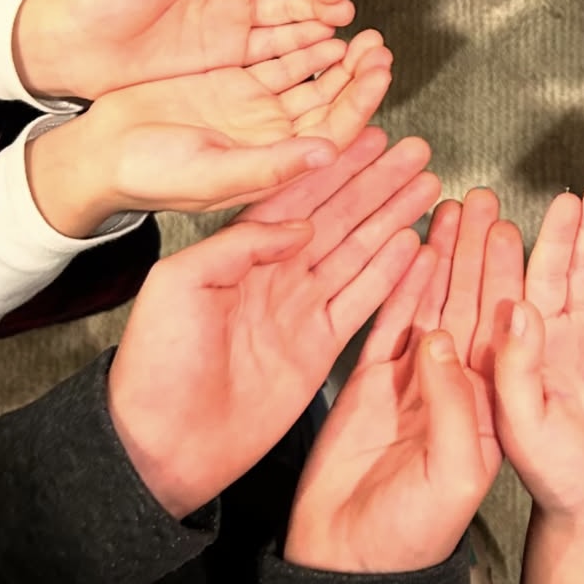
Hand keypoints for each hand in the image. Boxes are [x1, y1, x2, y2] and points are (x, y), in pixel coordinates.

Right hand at [26, 33, 392, 236]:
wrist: (98, 153)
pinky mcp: (235, 83)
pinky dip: (301, 43)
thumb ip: (271, 166)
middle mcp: (272, 136)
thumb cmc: (148, 175)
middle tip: (377, 43)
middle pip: (331, 101)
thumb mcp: (212, 173)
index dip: (362, 99)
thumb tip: (329, 154)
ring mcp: (255, 109)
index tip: (381, 68)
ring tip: (358, 29)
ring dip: (336, 56)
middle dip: (358, 73)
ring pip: (311, 78)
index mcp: (275, 163)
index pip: (335, 130)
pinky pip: (280, 60)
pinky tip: (320, 26)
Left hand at [107, 128, 438, 517]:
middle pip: (342, 216)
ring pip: (362, 251)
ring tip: (429, 187)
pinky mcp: (321, 347)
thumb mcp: (178, 284)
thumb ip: (239, 244)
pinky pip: (366, 300)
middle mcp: (280, 274)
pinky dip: (394, 274)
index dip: (339, 166)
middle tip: (416, 152)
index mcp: (243, 252)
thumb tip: (298, 225)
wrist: (161, 445)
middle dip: (380, 182)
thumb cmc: (154, 366)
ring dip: (396, 217)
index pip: (302, 196)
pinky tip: (417, 247)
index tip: (373, 138)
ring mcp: (303, 309)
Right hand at [285, 187, 521, 572]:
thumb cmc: (416, 530)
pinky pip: (390, 320)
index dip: (511, 271)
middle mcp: (458, 381)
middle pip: (471, 298)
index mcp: (489, 400)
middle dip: (477, 247)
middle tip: (482, 198)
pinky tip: (411, 248)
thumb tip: (442, 337)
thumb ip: (455, 402)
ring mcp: (415, 377)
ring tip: (449, 206)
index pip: (505, 322)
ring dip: (442, 253)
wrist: (351, 561)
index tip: (517, 224)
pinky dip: (400, 285)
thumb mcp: (457, 470)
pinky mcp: (372, 380)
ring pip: (432, 299)